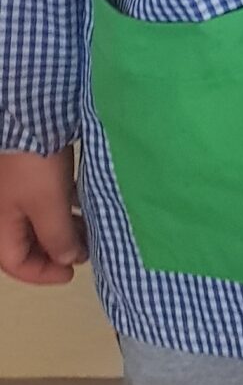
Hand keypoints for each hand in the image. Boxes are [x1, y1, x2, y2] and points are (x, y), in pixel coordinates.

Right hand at [0, 148, 87, 284]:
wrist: (30, 110)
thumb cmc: (35, 165)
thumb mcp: (49, 207)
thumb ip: (59, 238)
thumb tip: (68, 258)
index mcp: (1, 224)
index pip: (17, 264)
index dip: (45, 273)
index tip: (73, 271)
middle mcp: (5, 209)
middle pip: (27, 243)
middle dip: (57, 249)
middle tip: (86, 248)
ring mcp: (16, 188)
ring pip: (39, 219)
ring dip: (64, 226)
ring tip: (91, 226)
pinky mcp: (29, 168)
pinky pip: (44, 196)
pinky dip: (63, 204)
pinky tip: (84, 199)